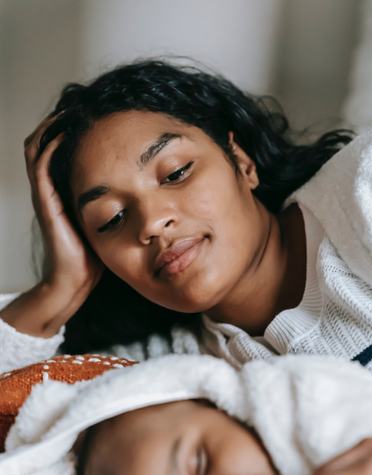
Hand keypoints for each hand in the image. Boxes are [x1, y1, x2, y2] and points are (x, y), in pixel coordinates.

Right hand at [24, 113, 102, 294]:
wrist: (77, 281)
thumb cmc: (95, 254)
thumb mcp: (107, 218)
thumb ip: (114, 199)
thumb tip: (143, 183)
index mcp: (63, 190)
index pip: (57, 147)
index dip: (69, 127)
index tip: (94, 113)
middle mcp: (50, 188)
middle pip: (43, 140)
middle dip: (59, 119)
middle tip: (81, 105)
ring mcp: (45, 194)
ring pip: (37, 147)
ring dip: (52, 125)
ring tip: (72, 110)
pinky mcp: (46, 203)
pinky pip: (40, 166)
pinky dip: (51, 145)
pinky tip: (68, 133)